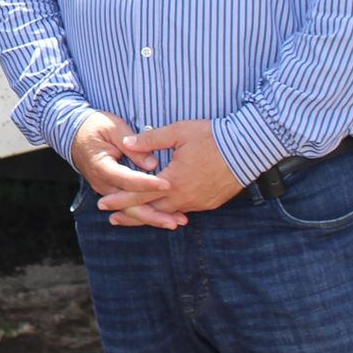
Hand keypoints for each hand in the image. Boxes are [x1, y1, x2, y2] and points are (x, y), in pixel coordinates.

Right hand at [71, 110, 185, 229]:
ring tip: (175, 223)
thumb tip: (153, 164)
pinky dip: (147, 213)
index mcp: (100, 166)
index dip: (147, 183)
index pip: (126, 179)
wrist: (74, 133)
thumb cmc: (96, 126)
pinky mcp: (112, 192)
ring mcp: (106, 190)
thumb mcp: (114, 128)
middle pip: (128, 204)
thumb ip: (132, 145)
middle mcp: (102, 183)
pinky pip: (129, 206)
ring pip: (130, 210)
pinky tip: (165, 218)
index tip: (168, 184)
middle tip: (176, 220)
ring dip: (153, 218)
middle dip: (153, 214)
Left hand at [96, 118, 242, 222]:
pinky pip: (185, 210)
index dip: (120, 200)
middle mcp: (185, 197)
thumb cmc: (214, 137)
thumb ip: (151, 139)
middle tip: (112, 220)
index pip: (140, 195)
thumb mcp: (179, 132)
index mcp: (173, 181)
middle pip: (152, 211)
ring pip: (169, 213)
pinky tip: (165, 211)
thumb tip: (127, 143)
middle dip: (131, 215)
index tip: (103, 204)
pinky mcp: (211, 203)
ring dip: (151, 215)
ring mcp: (199, 202)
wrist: (249, 148)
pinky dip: (171, 212)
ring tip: (136, 218)